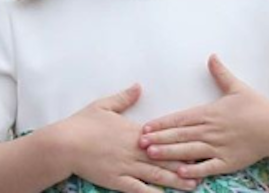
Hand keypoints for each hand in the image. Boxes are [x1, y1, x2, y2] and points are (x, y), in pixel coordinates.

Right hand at [56, 84, 198, 191]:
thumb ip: (125, 97)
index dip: (182, 141)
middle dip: (186, 164)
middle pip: (165, 158)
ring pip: (156, 175)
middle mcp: (135, 150)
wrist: (63, 144)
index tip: (199, 142)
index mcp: (135, 132)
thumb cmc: (83, 123)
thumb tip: (138, 86)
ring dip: (175, 180)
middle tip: (205, 167)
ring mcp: (126, 167)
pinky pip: (137, 189)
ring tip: (193, 185)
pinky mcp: (116, 181)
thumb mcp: (105, 105)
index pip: (164, 137)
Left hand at [139, 55, 268, 179]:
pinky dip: (193, 170)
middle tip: (139, 142)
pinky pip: (207, 167)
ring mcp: (218, 147)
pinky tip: (180, 172)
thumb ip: (221, 73)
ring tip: (151, 154)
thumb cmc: (257, 107)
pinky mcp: (227, 162)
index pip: (181, 118)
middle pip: (180, 135)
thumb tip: (211, 56)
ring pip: (189, 150)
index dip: (162, 123)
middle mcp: (211, 130)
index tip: (146, 126)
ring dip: (169, 153)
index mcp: (210, 113)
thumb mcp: (237, 87)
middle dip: (159, 138)